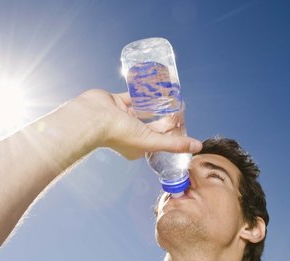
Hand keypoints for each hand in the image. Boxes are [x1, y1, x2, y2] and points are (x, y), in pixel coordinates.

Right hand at [75, 89, 200, 159]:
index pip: (161, 139)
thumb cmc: (119, 134)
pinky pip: (133, 96)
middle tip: (179, 105)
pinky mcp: (117, 102)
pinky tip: (154, 85)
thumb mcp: (151, 141)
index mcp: (138, 146)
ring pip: (144, 109)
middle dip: (166, 116)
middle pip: (154, 124)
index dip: (172, 131)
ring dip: (155, 103)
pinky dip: (143, 91)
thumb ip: (174, 144)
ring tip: (170, 94)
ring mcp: (123, 117)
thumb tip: (198, 146)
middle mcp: (131, 133)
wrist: (92, 117)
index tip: (182, 121)